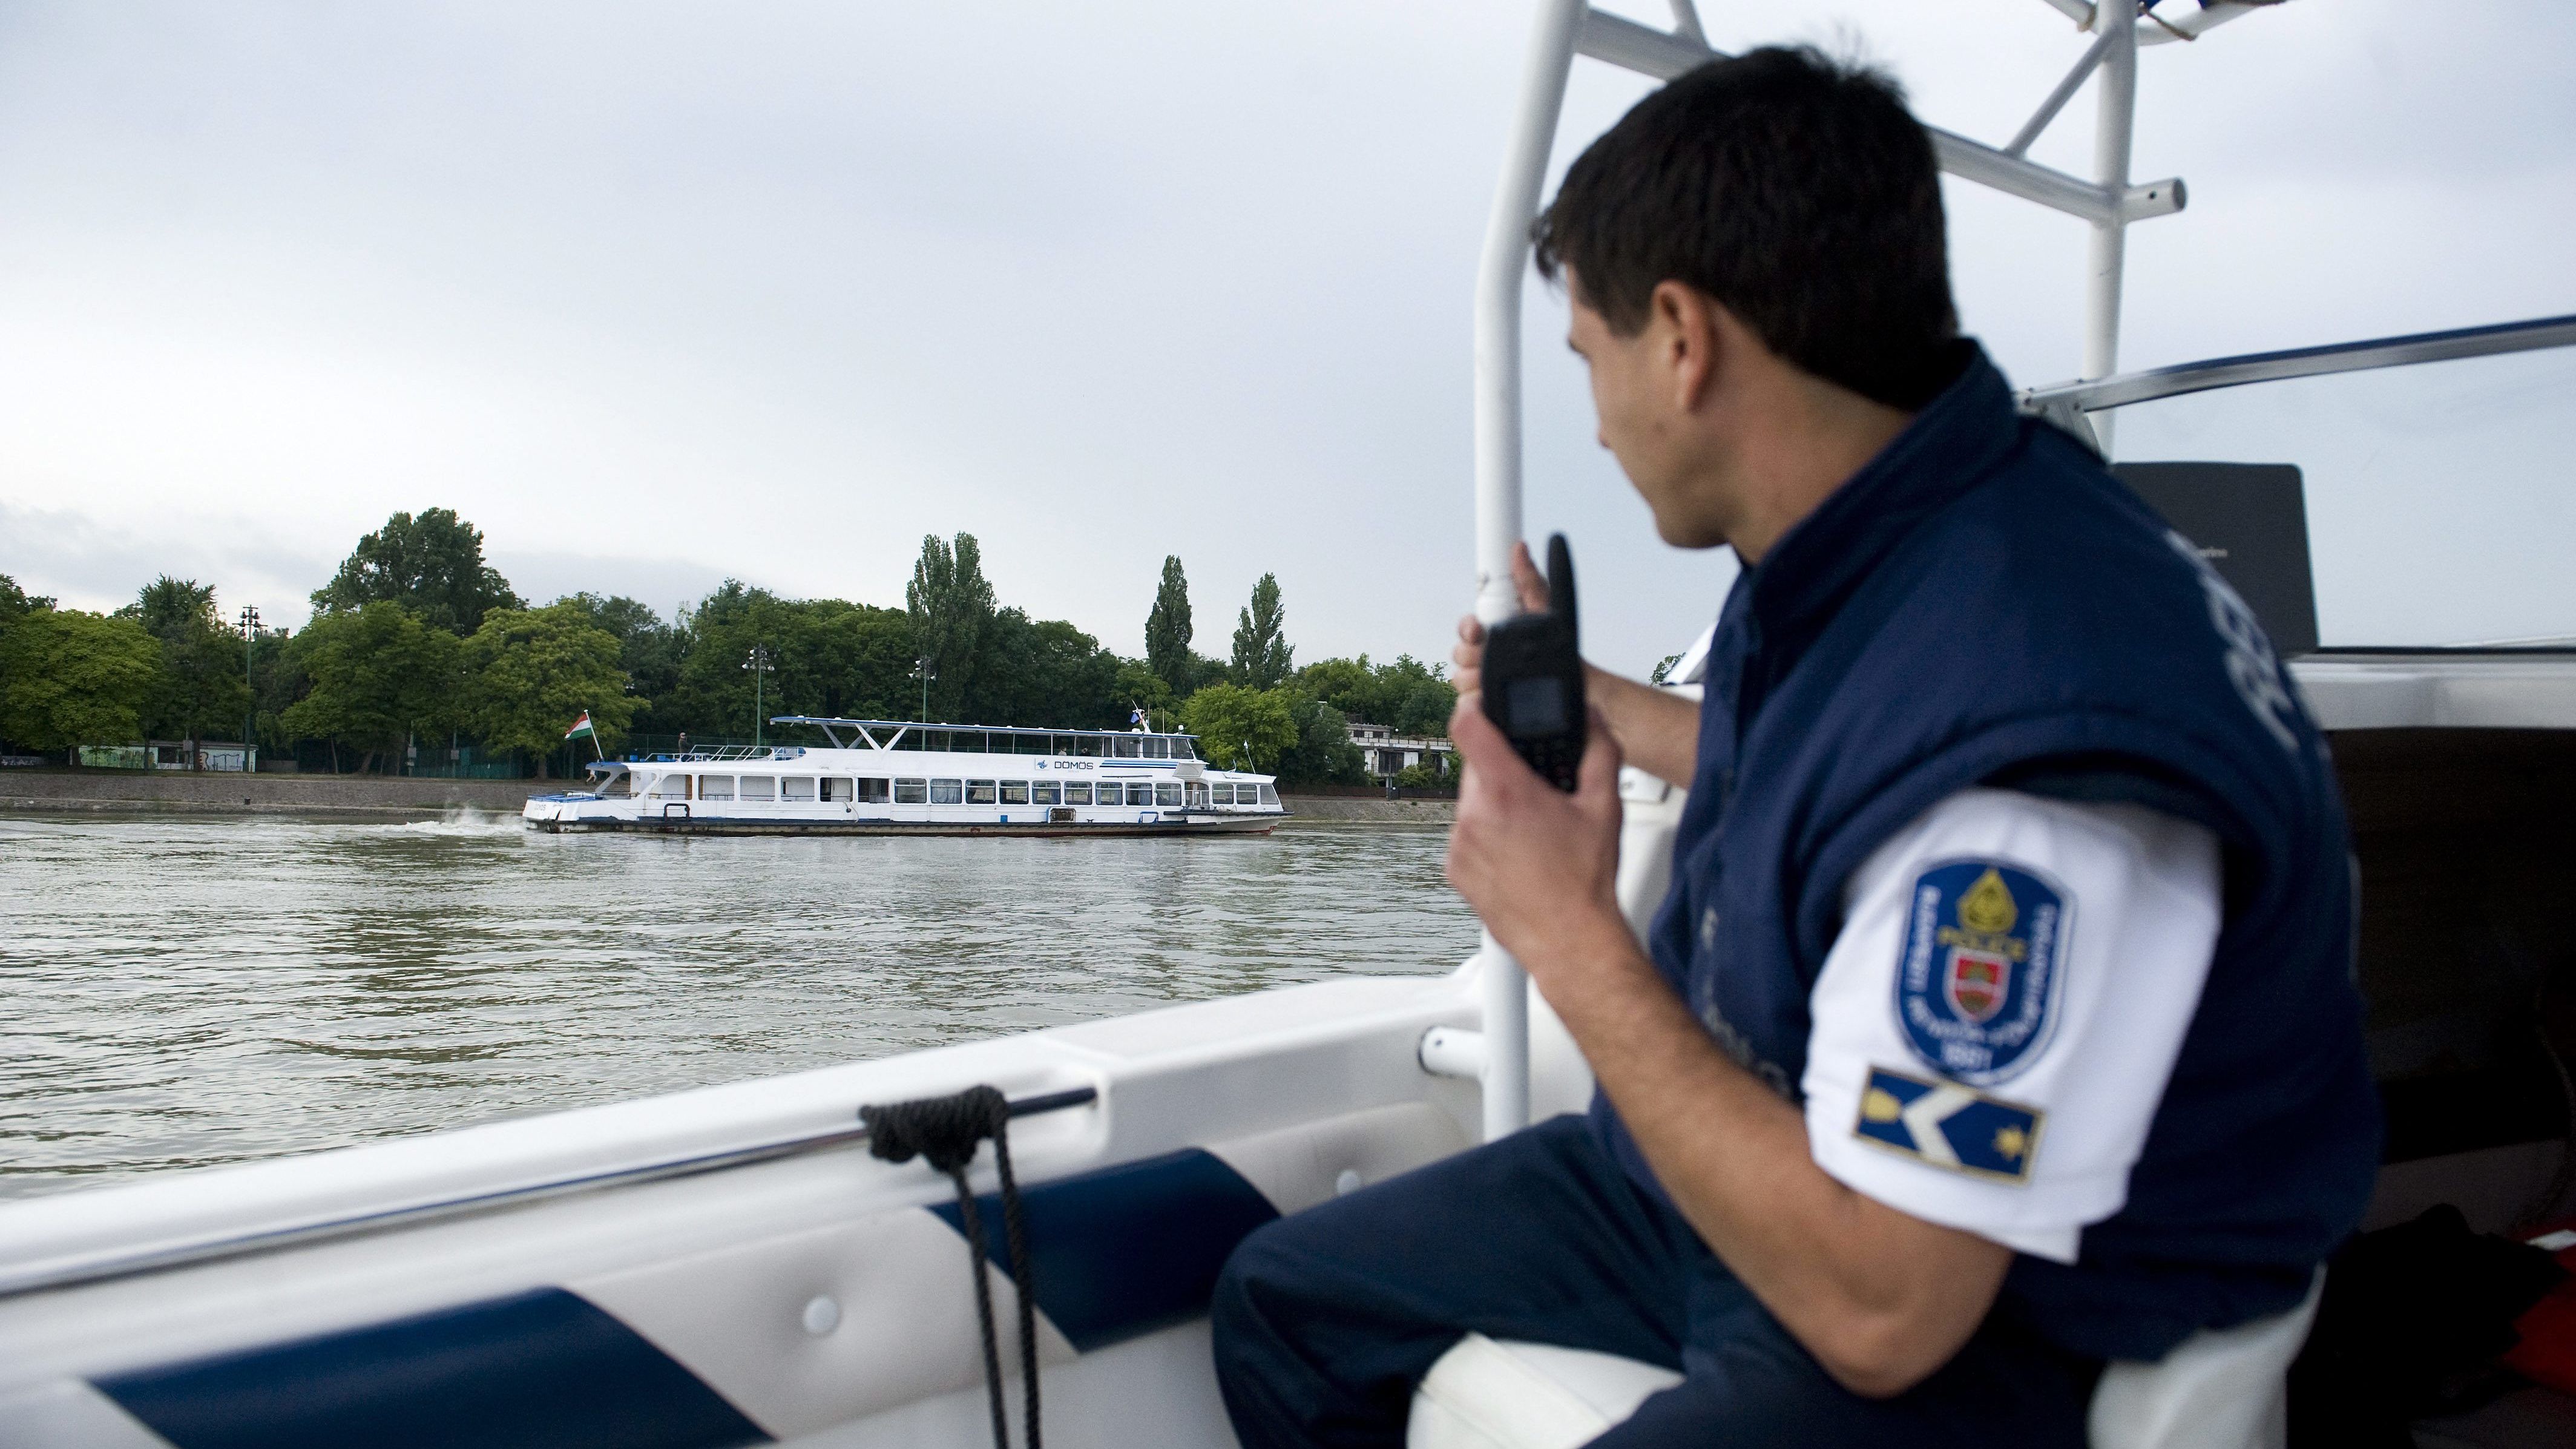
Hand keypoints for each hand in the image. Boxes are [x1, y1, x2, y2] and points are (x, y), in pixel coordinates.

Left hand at [1443, 691, 1632, 981]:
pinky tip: (1518, 854)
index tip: (1482, 704)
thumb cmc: (1585, 882)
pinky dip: (1486, 836)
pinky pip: (1466, 834)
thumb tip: (1591, 720)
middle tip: (1534, 789)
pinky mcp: (1455, 869)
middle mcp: (1474, 815)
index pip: (1467, 725)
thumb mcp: (1605, 805)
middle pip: (1476, 766)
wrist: (1570, 942)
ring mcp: (1460, 844)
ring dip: (1495, 805)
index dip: (1473, 706)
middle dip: (1502, 769)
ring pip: (1471, 802)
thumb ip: (1599, 749)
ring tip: (1531, 830)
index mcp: (1507, 792)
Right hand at [1450, 541, 1552, 697]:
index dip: (1467, 628)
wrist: (1577, 687)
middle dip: (1472, 654)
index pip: (1466, 628)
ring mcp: (1483, 682)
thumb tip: (1520, 548)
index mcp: (1495, 632)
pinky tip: (1490, 698)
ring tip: (1495, 679)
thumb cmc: (1563, 649)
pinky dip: (1475, 701)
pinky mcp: (1486, 705)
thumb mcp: (1547, 610)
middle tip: (1490, 655)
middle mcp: (1485, 656)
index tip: (1478, 630)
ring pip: (1459, 679)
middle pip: (1458, 653)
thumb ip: (1531, 582)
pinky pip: (1466, 704)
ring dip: (1475, 678)